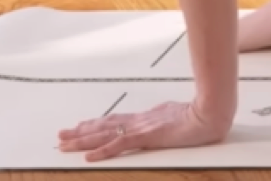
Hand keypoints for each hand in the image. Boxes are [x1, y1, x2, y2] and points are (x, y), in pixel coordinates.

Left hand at [56, 100, 231, 161]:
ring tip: (64, 144)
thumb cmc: (200, 114)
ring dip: (82, 141)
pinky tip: (88, 156)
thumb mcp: (177, 116)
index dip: (94, 125)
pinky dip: (102, 151)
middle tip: (61, 135)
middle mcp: (138, 121)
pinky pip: (119, 145)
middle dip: (80, 132)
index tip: (79, 127)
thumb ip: (166, 119)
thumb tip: (163, 119)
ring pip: (104, 135)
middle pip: (103, 127)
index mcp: (145, 117)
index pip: (114, 121)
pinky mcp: (146, 137)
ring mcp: (141, 128)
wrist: (209, 113)